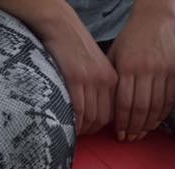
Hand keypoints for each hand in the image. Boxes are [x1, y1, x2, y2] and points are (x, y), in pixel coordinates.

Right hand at [39, 7, 117, 134]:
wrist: (62, 28)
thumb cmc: (73, 50)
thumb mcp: (93, 68)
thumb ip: (97, 88)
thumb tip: (94, 114)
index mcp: (112, 78)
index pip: (112, 112)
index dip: (101, 126)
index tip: (89, 130)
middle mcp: (105, 80)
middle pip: (103, 118)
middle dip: (91, 131)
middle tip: (79, 134)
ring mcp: (91, 80)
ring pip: (91, 117)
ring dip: (81, 129)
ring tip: (72, 130)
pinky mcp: (76, 80)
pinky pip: (78, 111)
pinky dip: (73, 123)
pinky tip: (67, 124)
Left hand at [107, 9, 174, 141]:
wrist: (154, 20)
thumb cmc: (129, 41)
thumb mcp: (114, 57)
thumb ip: (112, 82)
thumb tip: (106, 110)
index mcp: (127, 68)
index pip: (124, 104)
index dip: (122, 123)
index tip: (119, 135)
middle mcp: (145, 70)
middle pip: (140, 109)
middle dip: (134, 128)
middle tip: (130, 139)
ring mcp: (161, 70)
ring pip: (156, 107)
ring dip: (148, 125)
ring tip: (141, 134)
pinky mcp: (174, 70)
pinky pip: (169, 98)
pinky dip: (162, 114)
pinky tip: (155, 123)